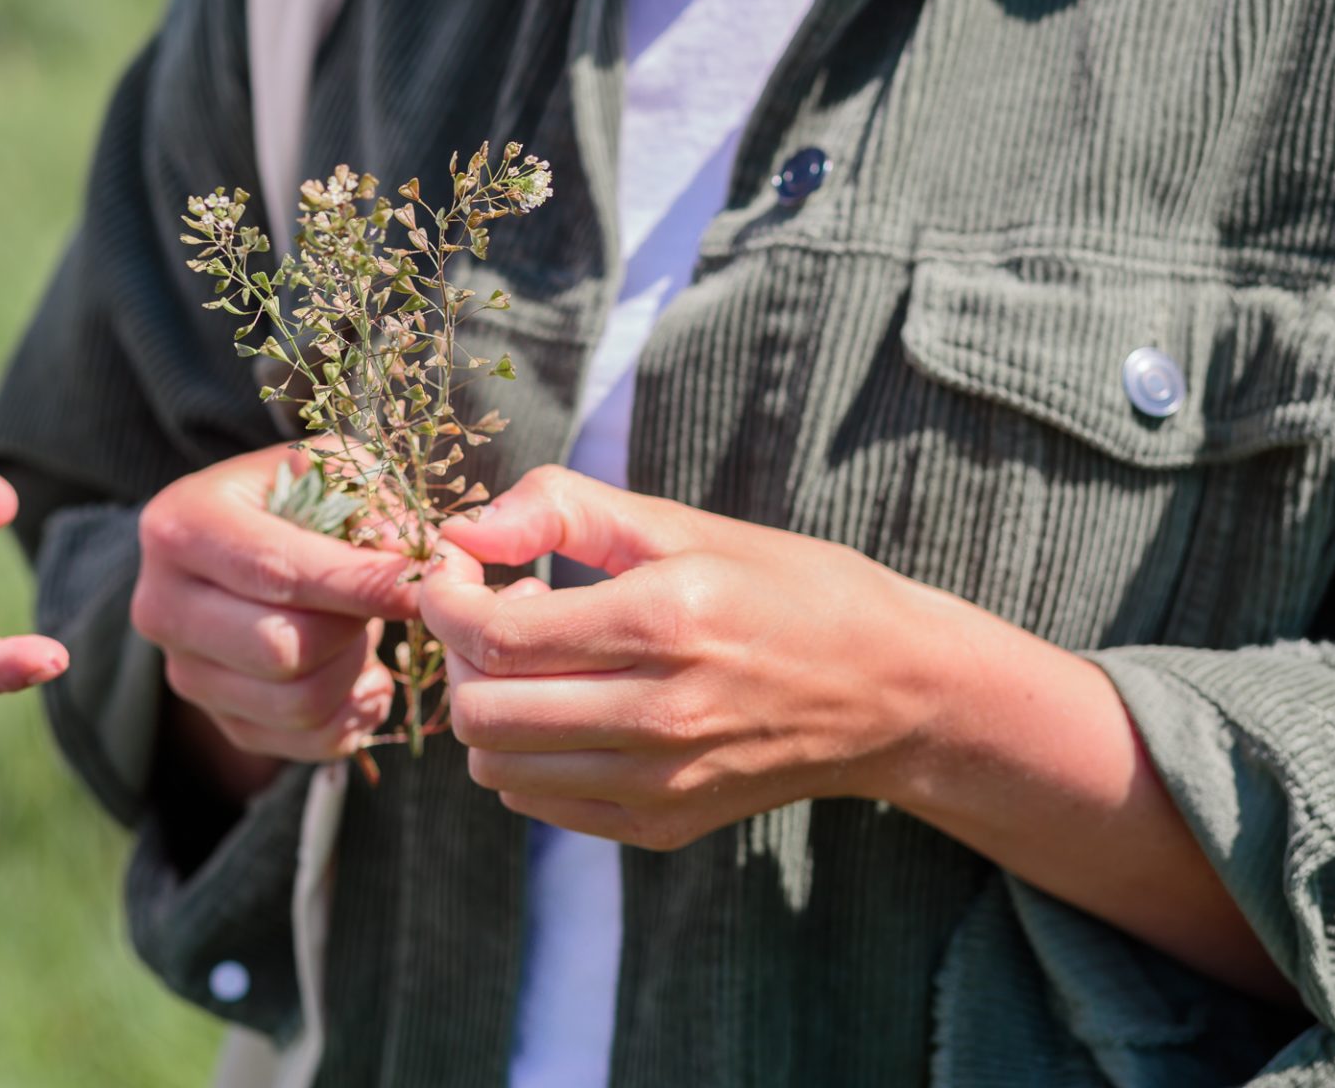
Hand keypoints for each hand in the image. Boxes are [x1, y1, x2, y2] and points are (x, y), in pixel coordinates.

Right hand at [132, 444, 418, 772]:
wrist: (250, 547)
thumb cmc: (296, 501)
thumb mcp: (328, 474)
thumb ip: (370, 504)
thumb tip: (410, 555)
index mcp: (181, 526)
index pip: (277, 571)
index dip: (358, 584)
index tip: (419, 584)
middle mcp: (162, 605)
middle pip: (280, 648)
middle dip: (353, 627)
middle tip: (386, 600)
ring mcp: (184, 671)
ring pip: (297, 703)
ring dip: (356, 669)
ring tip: (367, 630)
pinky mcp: (218, 719)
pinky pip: (305, 743)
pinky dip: (354, 715)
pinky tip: (366, 674)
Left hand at [420, 466, 949, 850]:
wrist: (890, 690)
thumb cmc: (783, 588)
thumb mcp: (681, 523)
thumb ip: (562, 507)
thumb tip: (461, 527)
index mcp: (664, 622)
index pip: (495, 635)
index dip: (444, 597)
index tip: (456, 567)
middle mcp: (660, 716)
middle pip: (481, 712)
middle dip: (460, 654)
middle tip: (499, 611)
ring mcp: (661, 783)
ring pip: (495, 768)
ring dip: (489, 706)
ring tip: (542, 662)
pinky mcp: (661, 826)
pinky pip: (537, 803)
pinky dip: (525, 754)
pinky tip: (570, 706)